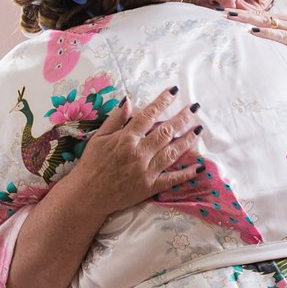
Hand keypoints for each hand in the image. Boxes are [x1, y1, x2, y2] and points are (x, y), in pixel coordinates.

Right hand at [67, 87, 204, 217]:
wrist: (87, 195)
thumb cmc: (91, 164)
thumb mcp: (98, 138)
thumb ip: (115, 119)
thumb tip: (128, 100)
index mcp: (126, 138)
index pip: (148, 115)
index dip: (162, 101)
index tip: (174, 91)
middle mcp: (139, 152)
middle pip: (166, 131)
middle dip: (182, 118)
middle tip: (194, 107)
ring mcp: (146, 170)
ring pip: (172, 152)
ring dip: (188, 140)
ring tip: (199, 129)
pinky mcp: (150, 187)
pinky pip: (172, 179)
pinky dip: (186, 173)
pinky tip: (199, 166)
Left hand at [218, 7, 286, 67]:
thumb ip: (274, 43)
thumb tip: (255, 45)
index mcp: (283, 22)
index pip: (259, 15)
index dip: (241, 13)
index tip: (223, 13)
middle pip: (258, 14)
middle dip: (239, 13)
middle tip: (220, 11)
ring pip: (266, 21)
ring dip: (247, 18)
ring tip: (230, 17)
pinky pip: (279, 35)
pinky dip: (266, 33)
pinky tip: (253, 31)